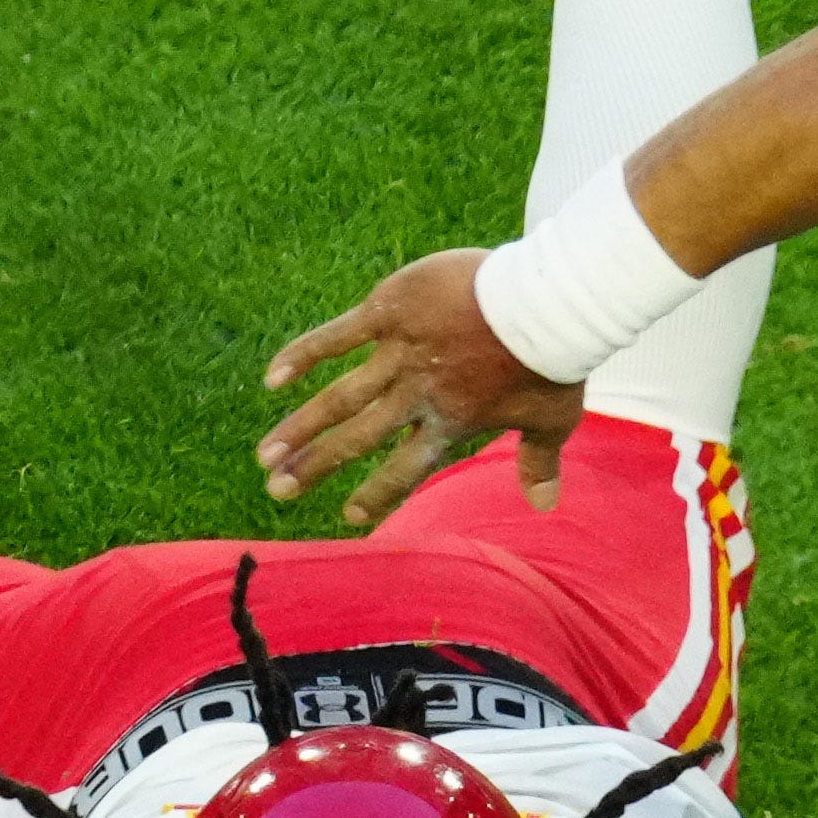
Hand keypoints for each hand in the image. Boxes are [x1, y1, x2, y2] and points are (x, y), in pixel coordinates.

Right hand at [257, 248, 587, 527]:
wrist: (543, 301)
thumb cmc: (551, 361)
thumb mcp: (552, 418)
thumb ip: (539, 463)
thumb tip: (544, 507)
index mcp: (451, 423)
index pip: (405, 469)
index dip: (377, 494)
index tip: (349, 516)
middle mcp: (416, 395)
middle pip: (357, 438)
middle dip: (315, 467)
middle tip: (278, 489)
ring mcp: (399, 353)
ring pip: (339, 397)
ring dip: (300, 426)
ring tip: (265, 453)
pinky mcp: (390, 310)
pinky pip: (338, 335)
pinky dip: (303, 354)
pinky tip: (270, 379)